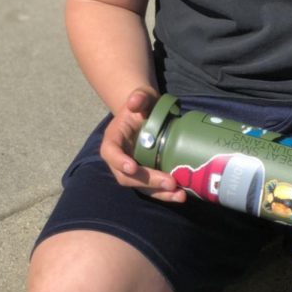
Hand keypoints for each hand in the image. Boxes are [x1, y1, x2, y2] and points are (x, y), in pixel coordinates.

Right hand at [99, 87, 186, 202]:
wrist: (147, 114)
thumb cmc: (143, 104)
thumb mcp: (142, 96)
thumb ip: (139, 97)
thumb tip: (134, 102)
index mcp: (113, 139)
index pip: (110, 153)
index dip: (119, 161)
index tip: (132, 167)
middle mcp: (119, 158)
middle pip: (127, 176)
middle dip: (148, 181)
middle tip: (170, 182)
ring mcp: (132, 169)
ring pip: (141, 187)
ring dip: (159, 193)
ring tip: (179, 195)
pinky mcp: (146, 175)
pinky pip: (153, 188)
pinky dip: (166, 193)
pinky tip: (181, 194)